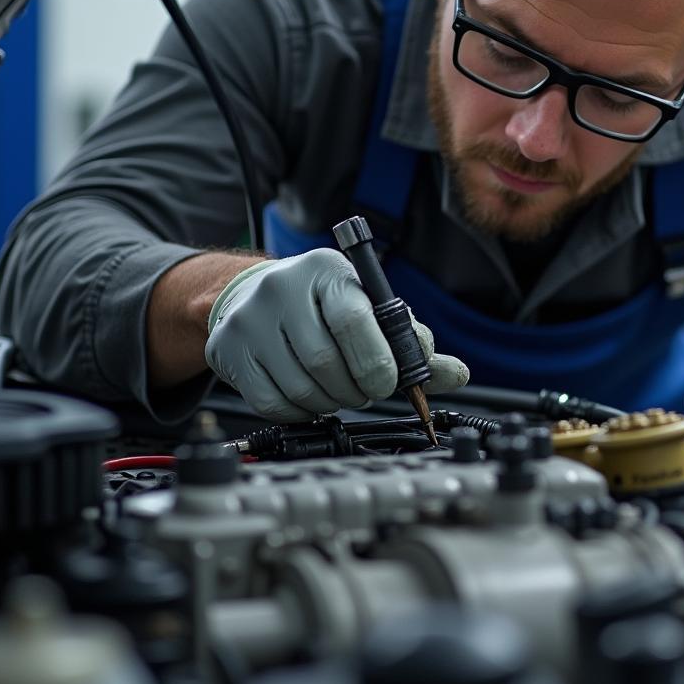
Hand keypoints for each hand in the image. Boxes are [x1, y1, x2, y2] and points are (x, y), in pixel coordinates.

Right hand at [205, 249, 468, 420]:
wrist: (253, 297)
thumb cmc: (323, 306)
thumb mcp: (369, 308)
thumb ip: (412, 343)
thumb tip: (456, 374)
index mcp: (327, 271)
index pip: (355, 319)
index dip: (377, 361)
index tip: (389, 383)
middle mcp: (282, 288)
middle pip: (326, 362)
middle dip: (356, 389)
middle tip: (365, 391)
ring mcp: (249, 320)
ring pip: (301, 388)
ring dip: (331, 403)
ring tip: (339, 390)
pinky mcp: (227, 350)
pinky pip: (273, 403)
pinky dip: (301, 412)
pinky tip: (310, 396)